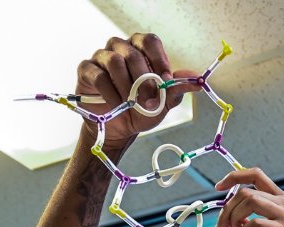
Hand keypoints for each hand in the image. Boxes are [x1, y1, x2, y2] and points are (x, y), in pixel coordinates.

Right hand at [76, 34, 197, 154]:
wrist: (120, 129)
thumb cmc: (140, 110)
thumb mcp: (162, 102)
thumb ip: (176, 89)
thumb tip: (197, 81)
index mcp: (141, 50)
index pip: (150, 41)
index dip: (159, 59)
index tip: (165, 82)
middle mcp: (121, 48)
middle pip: (133, 53)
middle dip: (144, 80)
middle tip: (148, 101)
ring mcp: (102, 57)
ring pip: (114, 61)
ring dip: (126, 86)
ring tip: (130, 104)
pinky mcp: (86, 70)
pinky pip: (98, 75)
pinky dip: (109, 92)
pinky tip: (116, 105)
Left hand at [214, 168, 283, 226]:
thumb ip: (252, 226)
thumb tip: (233, 218)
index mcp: (282, 200)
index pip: (256, 175)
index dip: (234, 177)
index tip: (218, 188)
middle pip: (246, 191)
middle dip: (227, 209)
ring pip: (250, 201)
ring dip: (233, 217)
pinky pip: (256, 223)